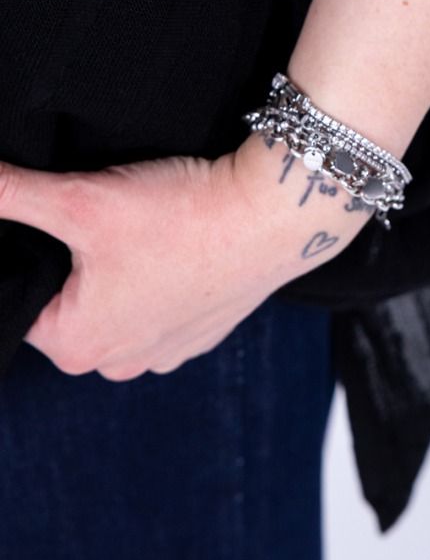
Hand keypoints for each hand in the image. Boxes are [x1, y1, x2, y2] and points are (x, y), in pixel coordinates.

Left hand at [0, 135, 373, 381]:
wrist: (275, 214)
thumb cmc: (183, 215)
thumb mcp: (83, 199)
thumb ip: (14, 195)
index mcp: (77, 347)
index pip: (22, 297)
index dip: (36, 250)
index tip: (65, 217)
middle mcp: (119, 364)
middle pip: (68, 302)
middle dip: (76, 261)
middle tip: (106, 216)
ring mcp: (166, 353)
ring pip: (117, 302)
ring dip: (120, 269)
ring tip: (147, 224)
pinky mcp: (204, 332)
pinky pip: (161, 304)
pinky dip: (161, 274)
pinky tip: (177, 240)